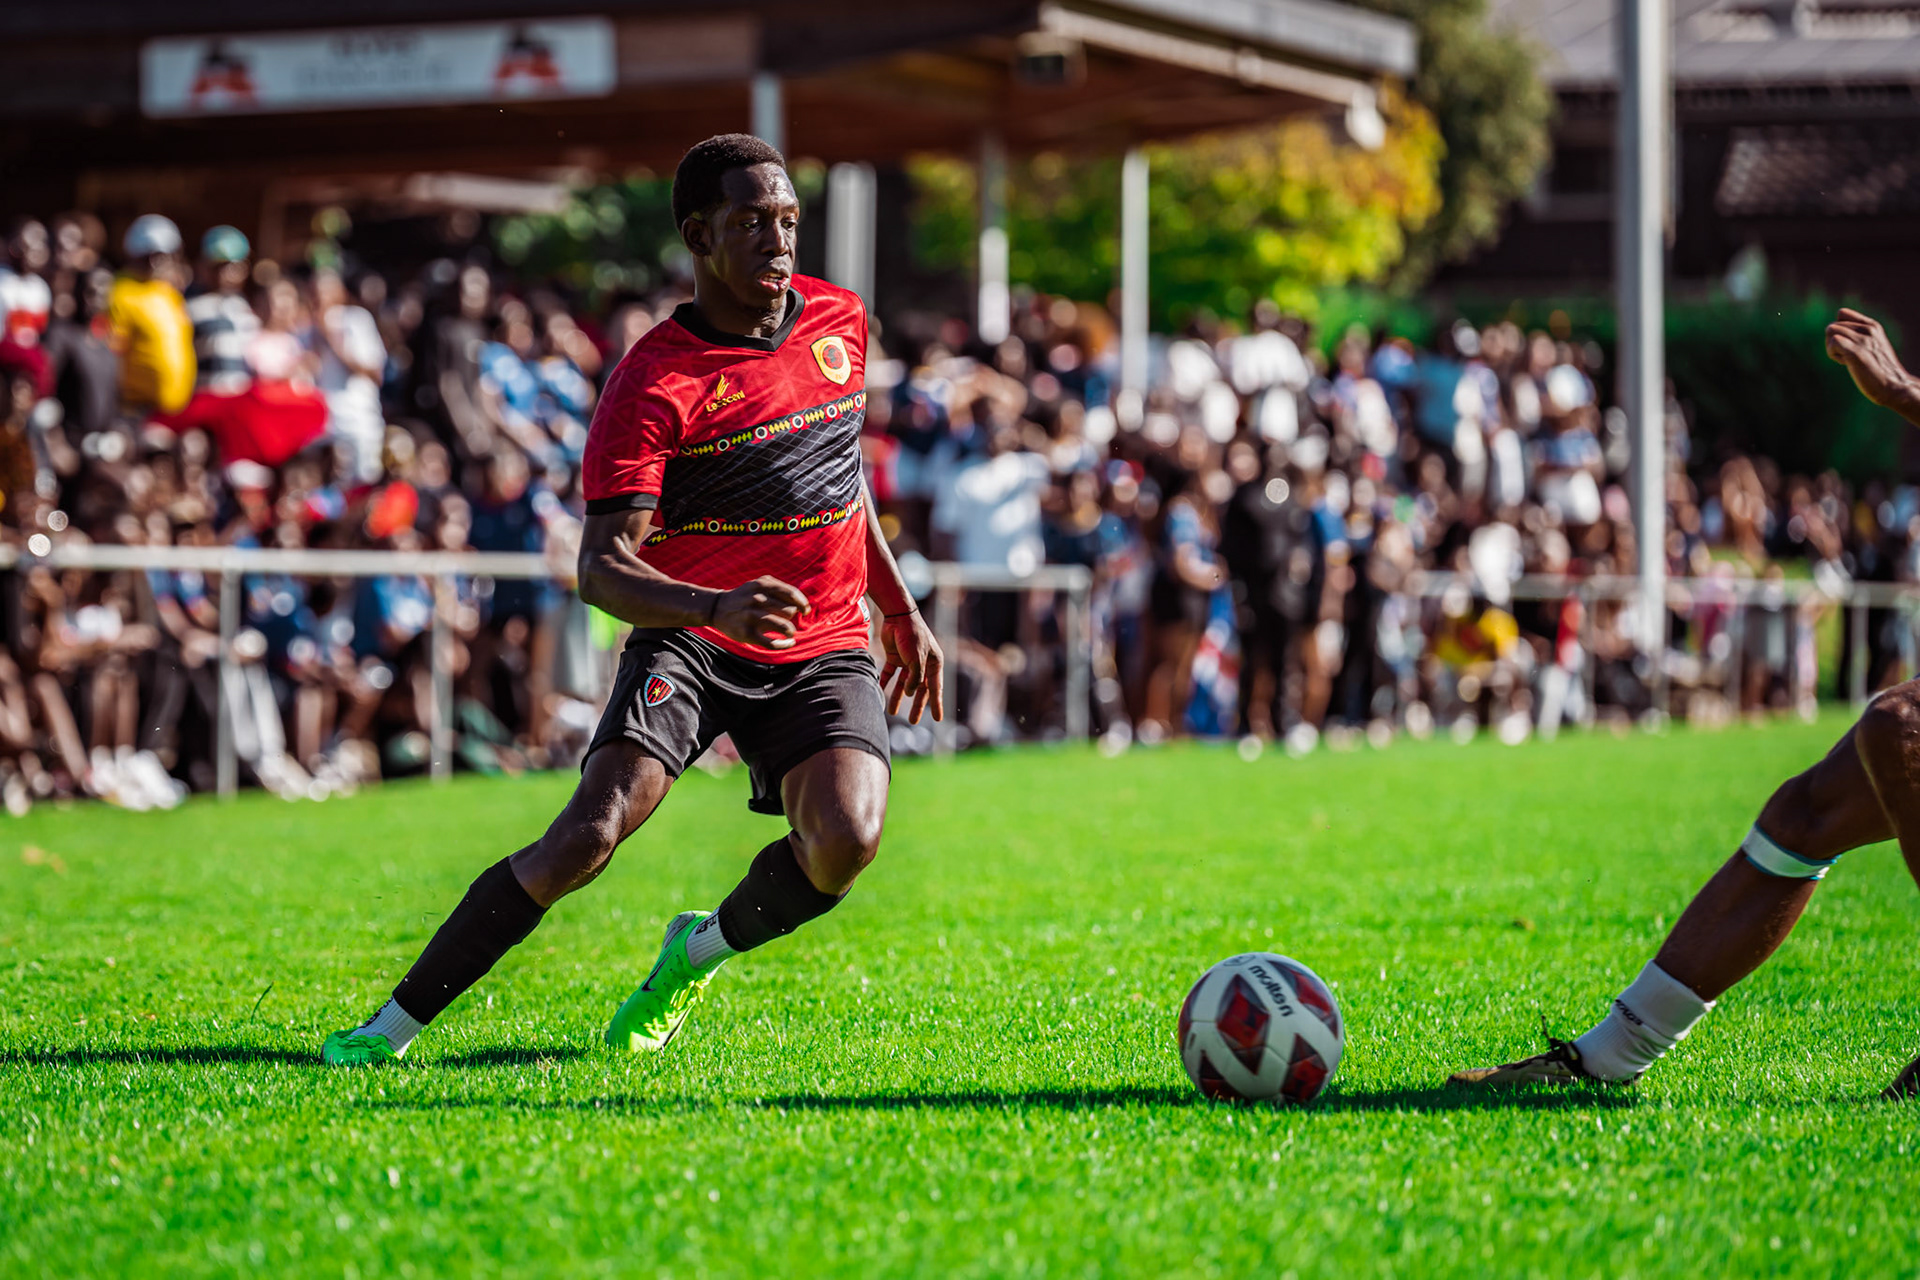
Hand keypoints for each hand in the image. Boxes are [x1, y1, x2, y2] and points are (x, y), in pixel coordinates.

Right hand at [710, 576, 809, 649]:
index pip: (791, 594)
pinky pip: (771, 643)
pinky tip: (789, 643)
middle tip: (787, 618)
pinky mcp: (746, 633)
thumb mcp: (759, 584)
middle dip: (792, 616)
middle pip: (789, 611)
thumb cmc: (746, 596)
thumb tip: (803, 606)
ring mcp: (750, 616)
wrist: (717, 608)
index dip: (802, 603)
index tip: (805, 610)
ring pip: (783, 626)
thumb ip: (780, 589)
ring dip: (790, 631)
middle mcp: (756, 599)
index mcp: (761, 585)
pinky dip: (784, 645)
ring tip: (790, 632)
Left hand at [879, 608, 944, 723]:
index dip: (936, 704)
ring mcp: (907, 661)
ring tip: (891, 712)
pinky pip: (889, 674)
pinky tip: (879, 693)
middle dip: (915, 705)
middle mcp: (922, 663)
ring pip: (903, 684)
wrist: (898, 616)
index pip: (935, 688)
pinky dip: (884, 683)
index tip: (937, 719)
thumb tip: (909, 693)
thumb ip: (915, 678)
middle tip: (913, 721)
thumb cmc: (912, 636)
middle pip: (919, 689)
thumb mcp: (917, 659)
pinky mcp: (894, 657)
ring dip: (897, 697)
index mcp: (934, 663)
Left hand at [1826, 308, 1919, 420]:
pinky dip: (1832, 354)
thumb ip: (1857, 338)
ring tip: (1847, 360)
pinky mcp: (1856, 352)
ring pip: (1830, 330)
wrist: (1894, 386)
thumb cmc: (1879, 371)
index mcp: (1872, 326)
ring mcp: (1863, 339)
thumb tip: (1834, 337)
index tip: (1847, 345)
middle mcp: (1868, 329)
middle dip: (1833, 342)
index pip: (1842, 313)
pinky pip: (1833, 342)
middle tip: (1847, 356)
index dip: (1838, 329)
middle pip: (1833, 325)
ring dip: (1832, 348)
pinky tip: (1845, 363)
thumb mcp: (1870, 348)